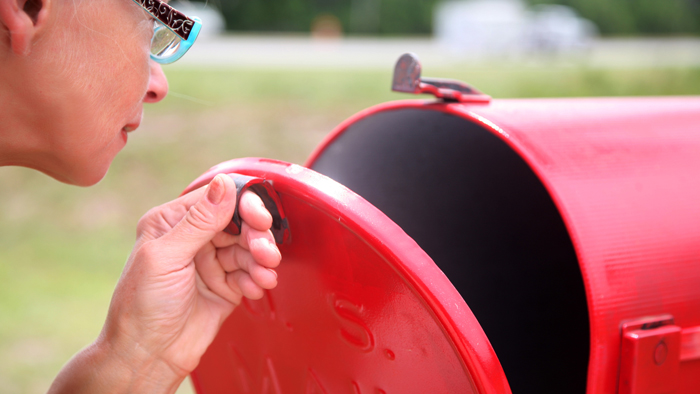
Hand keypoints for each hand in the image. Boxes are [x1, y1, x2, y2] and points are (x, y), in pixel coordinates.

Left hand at [49, 174, 281, 393]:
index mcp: (173, 222)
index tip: (259, 218)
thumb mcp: (166, 258)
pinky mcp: (226, 285)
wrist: (146, 357)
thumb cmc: (141, 308)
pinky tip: (254, 288)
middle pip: (241, 222)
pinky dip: (258, 278)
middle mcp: (194, 239)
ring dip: (261, 260)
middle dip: (257, 236)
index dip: (245, 205)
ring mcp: (211, 262)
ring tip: (263, 275)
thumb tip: (224, 184)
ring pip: (250, 248)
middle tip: (264, 252)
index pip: (218, 198)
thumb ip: (199, 221)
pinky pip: (251, 272)